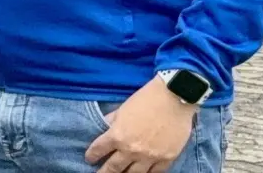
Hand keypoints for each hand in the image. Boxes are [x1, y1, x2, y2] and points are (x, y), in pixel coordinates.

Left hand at [85, 76, 199, 172]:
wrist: (173, 98)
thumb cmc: (145, 100)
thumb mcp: (121, 109)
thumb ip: (111, 122)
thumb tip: (104, 129)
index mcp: (117, 135)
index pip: (99, 150)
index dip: (92, 155)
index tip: (89, 159)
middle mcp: (131, 150)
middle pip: (114, 168)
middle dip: (104, 172)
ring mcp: (150, 156)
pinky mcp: (167, 158)